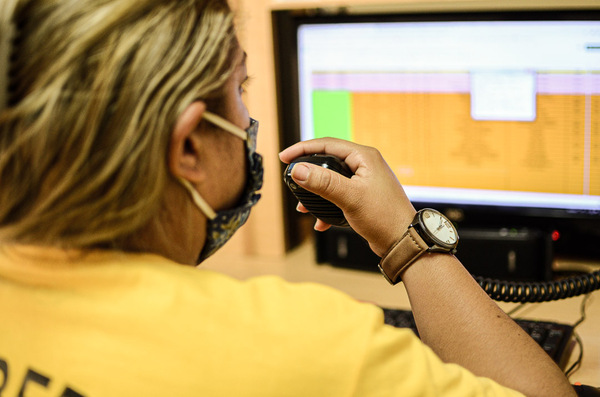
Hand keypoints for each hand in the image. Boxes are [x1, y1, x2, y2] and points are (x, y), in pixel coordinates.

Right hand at [279, 138, 415, 256]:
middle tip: (291, 181)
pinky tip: (320, 222)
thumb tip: (297, 169)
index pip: (327, 144)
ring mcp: (365, 181)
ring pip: (331, 180)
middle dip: (308, 174)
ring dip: (315, 194)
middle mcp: (365, 165)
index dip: (303, 149)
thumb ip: (323, 181)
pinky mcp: (363, 197)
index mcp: (364, 156)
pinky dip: (327, 207)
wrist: (403, 242)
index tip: (284, 157)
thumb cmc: (384, 217)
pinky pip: (338, 195)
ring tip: (303, 207)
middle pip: (327, 161)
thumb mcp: (349, 197)